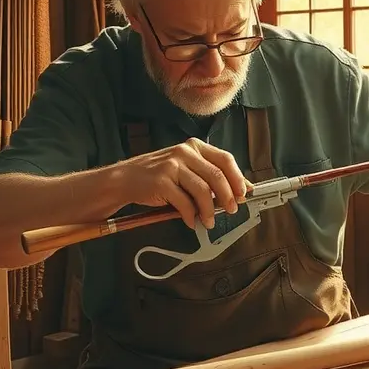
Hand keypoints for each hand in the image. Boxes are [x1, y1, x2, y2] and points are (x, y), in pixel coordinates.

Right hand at [119, 139, 252, 228]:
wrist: (125, 179)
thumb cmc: (159, 175)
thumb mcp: (187, 169)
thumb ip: (210, 176)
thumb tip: (241, 189)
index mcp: (195, 147)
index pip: (225, 159)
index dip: (238, 178)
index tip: (244, 194)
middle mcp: (185, 152)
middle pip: (217, 175)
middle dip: (228, 196)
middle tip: (232, 210)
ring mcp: (172, 166)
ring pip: (202, 191)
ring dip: (210, 211)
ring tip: (209, 222)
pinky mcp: (161, 181)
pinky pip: (184, 203)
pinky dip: (191, 216)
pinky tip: (191, 221)